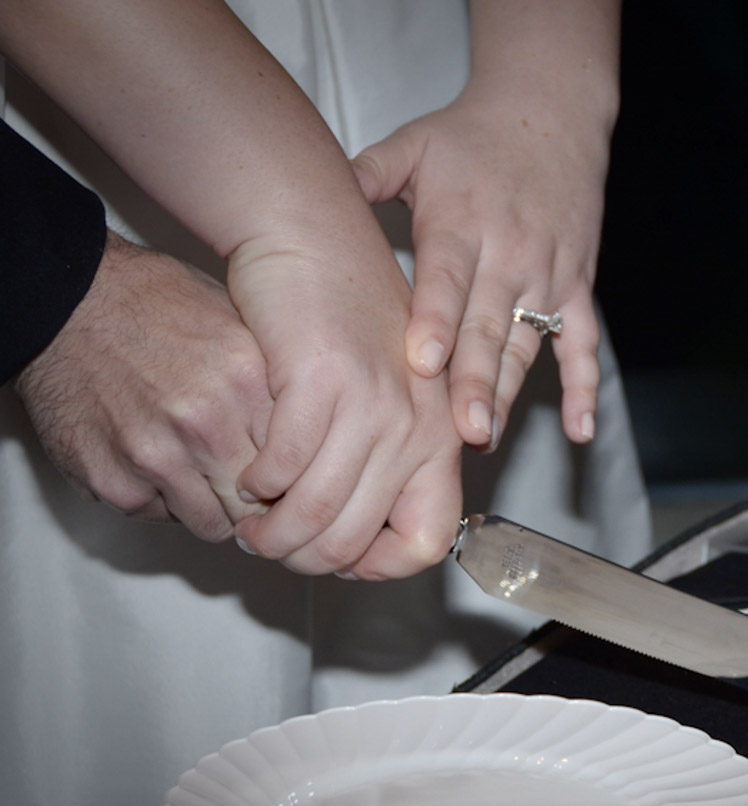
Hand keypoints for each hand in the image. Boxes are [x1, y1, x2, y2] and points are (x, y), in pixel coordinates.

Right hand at [14, 233, 271, 541]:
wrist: (65, 301)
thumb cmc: (157, 307)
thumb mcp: (239, 326)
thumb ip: (278, 388)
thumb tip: (318, 440)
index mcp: (247, 381)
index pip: (301, 467)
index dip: (296, 478)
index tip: (289, 478)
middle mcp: (206, 422)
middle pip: (261, 505)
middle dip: (258, 503)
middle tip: (247, 487)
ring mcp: (156, 455)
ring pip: (213, 525)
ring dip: (211, 507)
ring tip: (200, 472)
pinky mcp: (113, 480)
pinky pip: (159, 517)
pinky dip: (162, 500)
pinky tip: (155, 462)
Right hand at [227, 233, 462, 579]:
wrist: (316, 239)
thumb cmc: (346, 321)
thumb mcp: (389, 399)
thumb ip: (385, 464)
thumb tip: (361, 545)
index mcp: (439, 438)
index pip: (428, 541)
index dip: (378, 566)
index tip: (337, 558)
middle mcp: (416, 428)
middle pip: (356, 539)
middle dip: (302, 557)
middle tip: (271, 544)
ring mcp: (373, 405)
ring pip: (316, 513)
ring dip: (272, 530)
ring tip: (252, 520)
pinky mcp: (322, 381)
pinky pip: (283, 464)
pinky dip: (257, 481)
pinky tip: (249, 473)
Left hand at [352, 86, 609, 449]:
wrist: (552, 114)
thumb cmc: (471, 137)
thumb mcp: (413, 144)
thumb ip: (366, 174)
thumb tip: (311, 192)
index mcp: (462, 223)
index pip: (448, 281)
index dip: (436, 324)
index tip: (422, 366)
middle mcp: (509, 254)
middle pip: (489, 328)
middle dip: (474, 382)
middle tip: (462, 433)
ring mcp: (548, 275)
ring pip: (528, 345)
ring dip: (510, 394)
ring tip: (489, 439)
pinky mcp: (579, 287)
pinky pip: (584, 345)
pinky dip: (585, 388)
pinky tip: (581, 431)